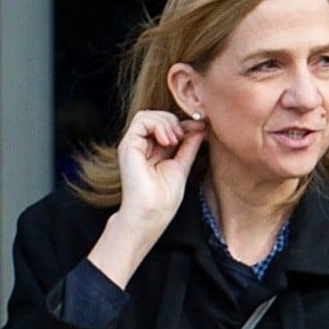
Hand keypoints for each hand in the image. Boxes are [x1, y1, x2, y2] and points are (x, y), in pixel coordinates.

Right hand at [88, 111, 204, 288]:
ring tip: (175, 140)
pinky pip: (141, 120)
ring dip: (167, 122)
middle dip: (175, 121)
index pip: (167, 123)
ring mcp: (133, 145)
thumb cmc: (164, 197)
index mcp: (155, 150)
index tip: (201, 127)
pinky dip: (158, 125)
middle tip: (184, 136)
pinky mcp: (127, 146)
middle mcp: (142, 145)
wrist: (151, 214)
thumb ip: (189, 145)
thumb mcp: (183, 164)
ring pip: (148, 114)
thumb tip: (201, 126)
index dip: (184, 122)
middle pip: (158, 115)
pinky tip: (168, 140)